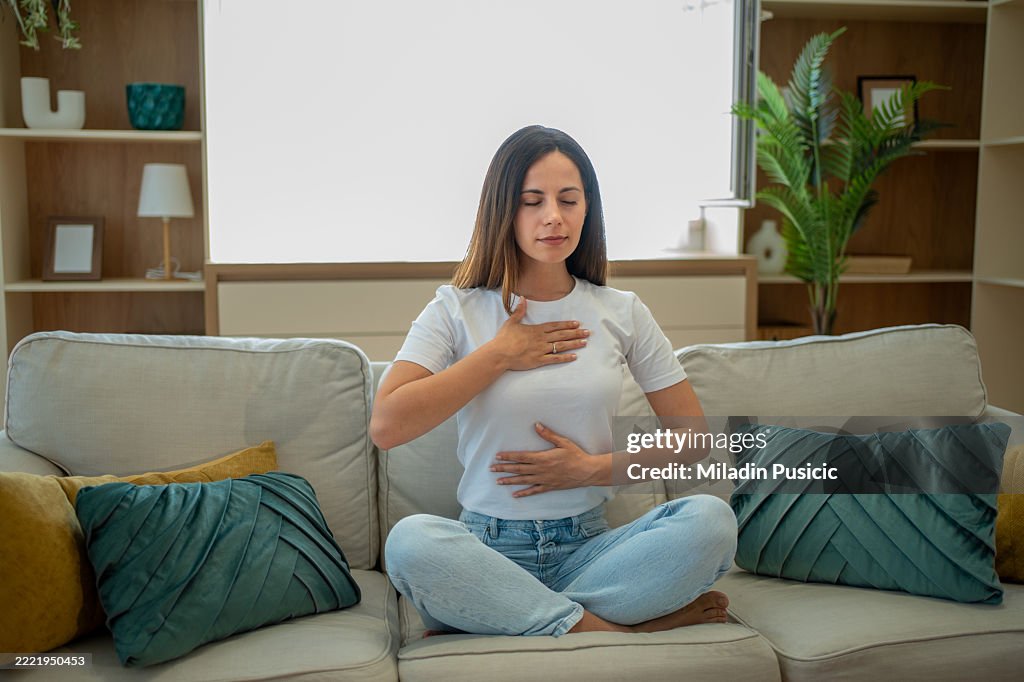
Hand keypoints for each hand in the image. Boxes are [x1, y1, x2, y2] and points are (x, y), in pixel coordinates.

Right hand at [488, 299, 589, 370]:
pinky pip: (555, 359)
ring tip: (584, 342)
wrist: (500, 353)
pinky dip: (565, 357)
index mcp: (536, 330)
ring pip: (561, 346)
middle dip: (575, 333)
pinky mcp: (539, 360)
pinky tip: (574, 356)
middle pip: (562, 335)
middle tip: (587, 332)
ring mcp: (541, 350)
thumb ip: (519, 311)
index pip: (555, 326)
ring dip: (574, 344)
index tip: (577, 323)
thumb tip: (522, 298)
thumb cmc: (504, 339)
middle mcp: (541, 339)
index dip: (566, 324)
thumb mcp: (511, 322)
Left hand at [490, 423, 609, 496]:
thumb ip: (548, 434)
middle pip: (518, 469)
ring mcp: (544, 479)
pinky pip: (534, 491)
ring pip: (523, 480)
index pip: (521, 456)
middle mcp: (540, 470)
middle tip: (492, 469)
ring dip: (510, 481)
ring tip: (498, 481)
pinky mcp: (548, 487)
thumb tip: (536, 425)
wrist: (586, 471)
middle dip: (504, 469)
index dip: (508, 456)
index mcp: (542, 458)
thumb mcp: (562, 442)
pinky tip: (515, 495)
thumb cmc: (575, 455)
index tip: (498, 456)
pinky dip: (524, 493)